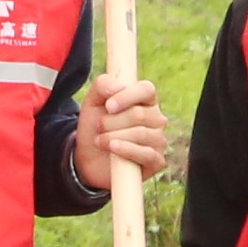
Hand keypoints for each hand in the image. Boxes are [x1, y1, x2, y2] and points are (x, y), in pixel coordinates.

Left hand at [79, 75, 172, 189]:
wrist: (89, 157)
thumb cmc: (95, 126)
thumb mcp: (93, 101)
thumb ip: (102, 85)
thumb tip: (119, 87)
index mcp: (146, 100)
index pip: (147, 89)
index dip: (127, 97)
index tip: (108, 106)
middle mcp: (156, 118)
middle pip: (138, 114)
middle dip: (111, 122)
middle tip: (99, 127)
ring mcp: (158, 140)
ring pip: (140, 134)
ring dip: (113, 137)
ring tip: (100, 141)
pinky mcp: (156, 161)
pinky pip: (146, 154)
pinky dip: (126, 151)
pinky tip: (113, 150)